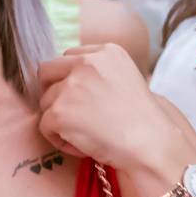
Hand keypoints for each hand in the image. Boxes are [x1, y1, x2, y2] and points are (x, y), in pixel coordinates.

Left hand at [38, 45, 184, 170]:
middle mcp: (86, 63)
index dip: (69, 79)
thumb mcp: (124, 79)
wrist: (151, 144)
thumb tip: (67, 81)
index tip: (82, 99)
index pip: (68, 57)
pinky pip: (44, 126)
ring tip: (86, 134)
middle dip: (53, 92)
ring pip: (45, 102)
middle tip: (71, 114)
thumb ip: (97, 73)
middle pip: (46, 72)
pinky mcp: (59, 112)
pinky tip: (82, 145)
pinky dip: (59, 139)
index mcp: (106, 51)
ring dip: (59, 120)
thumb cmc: (142, 121)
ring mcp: (71, 86)